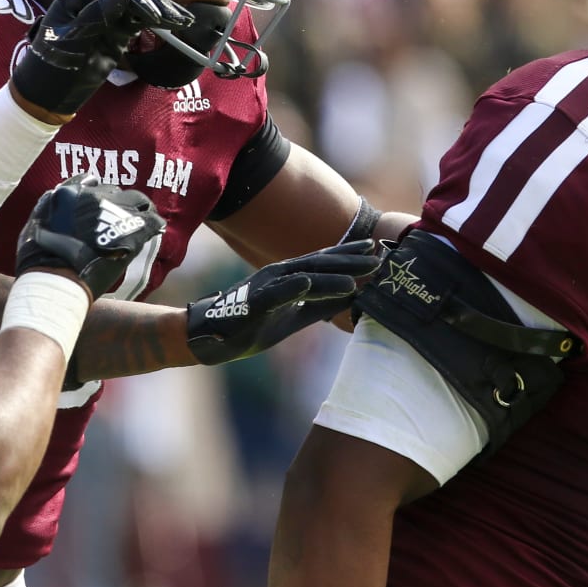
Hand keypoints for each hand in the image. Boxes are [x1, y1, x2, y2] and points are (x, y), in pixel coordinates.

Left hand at [12, 0, 194, 116]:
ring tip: (186, 20)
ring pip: (138, 6)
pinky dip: (158, 23)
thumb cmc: (53, 69)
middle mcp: (92, 2)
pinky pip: (140, 22)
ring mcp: (106, 17)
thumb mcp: (72, 43)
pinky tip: (175, 25)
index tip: (156, 17)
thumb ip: (96, 16)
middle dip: (156, 3)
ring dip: (162, 11)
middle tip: (179, 18)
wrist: (50, 95)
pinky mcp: (116, 32)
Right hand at [15, 174, 166, 300]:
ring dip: (140, 210)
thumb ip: (48, 206)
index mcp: (69, 193)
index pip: (91, 181)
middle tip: (122, 218)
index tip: (101, 204)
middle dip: (119, 203)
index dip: (98, 194)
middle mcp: (94, 196)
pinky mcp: (133, 227)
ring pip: (138, 200)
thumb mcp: (35, 223)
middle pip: (116, 191)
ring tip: (141, 222)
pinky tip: (155, 230)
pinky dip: (154, 224)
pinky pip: (153, 219)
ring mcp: (116, 210)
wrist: (56, 276)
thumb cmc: (39, 256)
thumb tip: (55, 194)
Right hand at [185, 239, 384, 364]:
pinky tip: (308, 284)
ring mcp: (266, 287)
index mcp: (290, 277)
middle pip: (320, 264)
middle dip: (350, 261)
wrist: (208, 336)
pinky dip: (292, 288)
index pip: (325, 261)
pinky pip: (274, 294)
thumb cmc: (251, 324)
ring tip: (357, 278)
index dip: (350, 255)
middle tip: (379, 259)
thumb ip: (319, 307)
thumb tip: (349, 300)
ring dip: (330, 276)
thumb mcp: (293, 317)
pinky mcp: (252, 303)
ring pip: (303, 277)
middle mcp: (280, 275)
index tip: (375, 250)